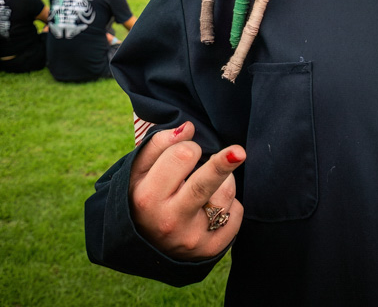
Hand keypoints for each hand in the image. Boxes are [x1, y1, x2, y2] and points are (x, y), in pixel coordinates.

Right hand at [128, 122, 245, 260]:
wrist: (143, 247)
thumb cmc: (143, 198)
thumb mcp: (138, 172)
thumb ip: (158, 145)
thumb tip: (188, 128)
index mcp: (147, 197)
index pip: (182, 157)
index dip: (189, 147)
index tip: (189, 151)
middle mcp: (169, 221)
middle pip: (204, 183)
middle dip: (223, 163)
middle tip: (239, 152)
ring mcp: (191, 238)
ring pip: (226, 194)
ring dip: (223, 181)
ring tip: (206, 187)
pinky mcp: (211, 250)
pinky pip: (236, 214)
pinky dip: (231, 206)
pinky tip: (212, 208)